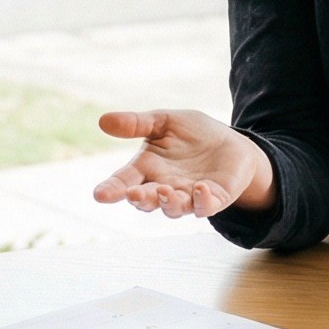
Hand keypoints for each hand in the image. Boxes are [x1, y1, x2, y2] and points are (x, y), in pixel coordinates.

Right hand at [93, 109, 275, 217]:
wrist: (229, 141)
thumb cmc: (192, 134)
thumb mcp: (163, 122)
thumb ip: (137, 124)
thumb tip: (103, 121)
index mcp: (147, 169)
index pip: (124, 181)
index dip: (112, 189)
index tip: (100, 194)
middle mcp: (164, 187)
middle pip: (146, 200)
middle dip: (140, 199)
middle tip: (132, 194)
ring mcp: (188, 196)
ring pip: (173, 208)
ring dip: (167, 202)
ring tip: (164, 191)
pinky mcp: (214, 199)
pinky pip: (205, 206)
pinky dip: (202, 201)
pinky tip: (199, 188)